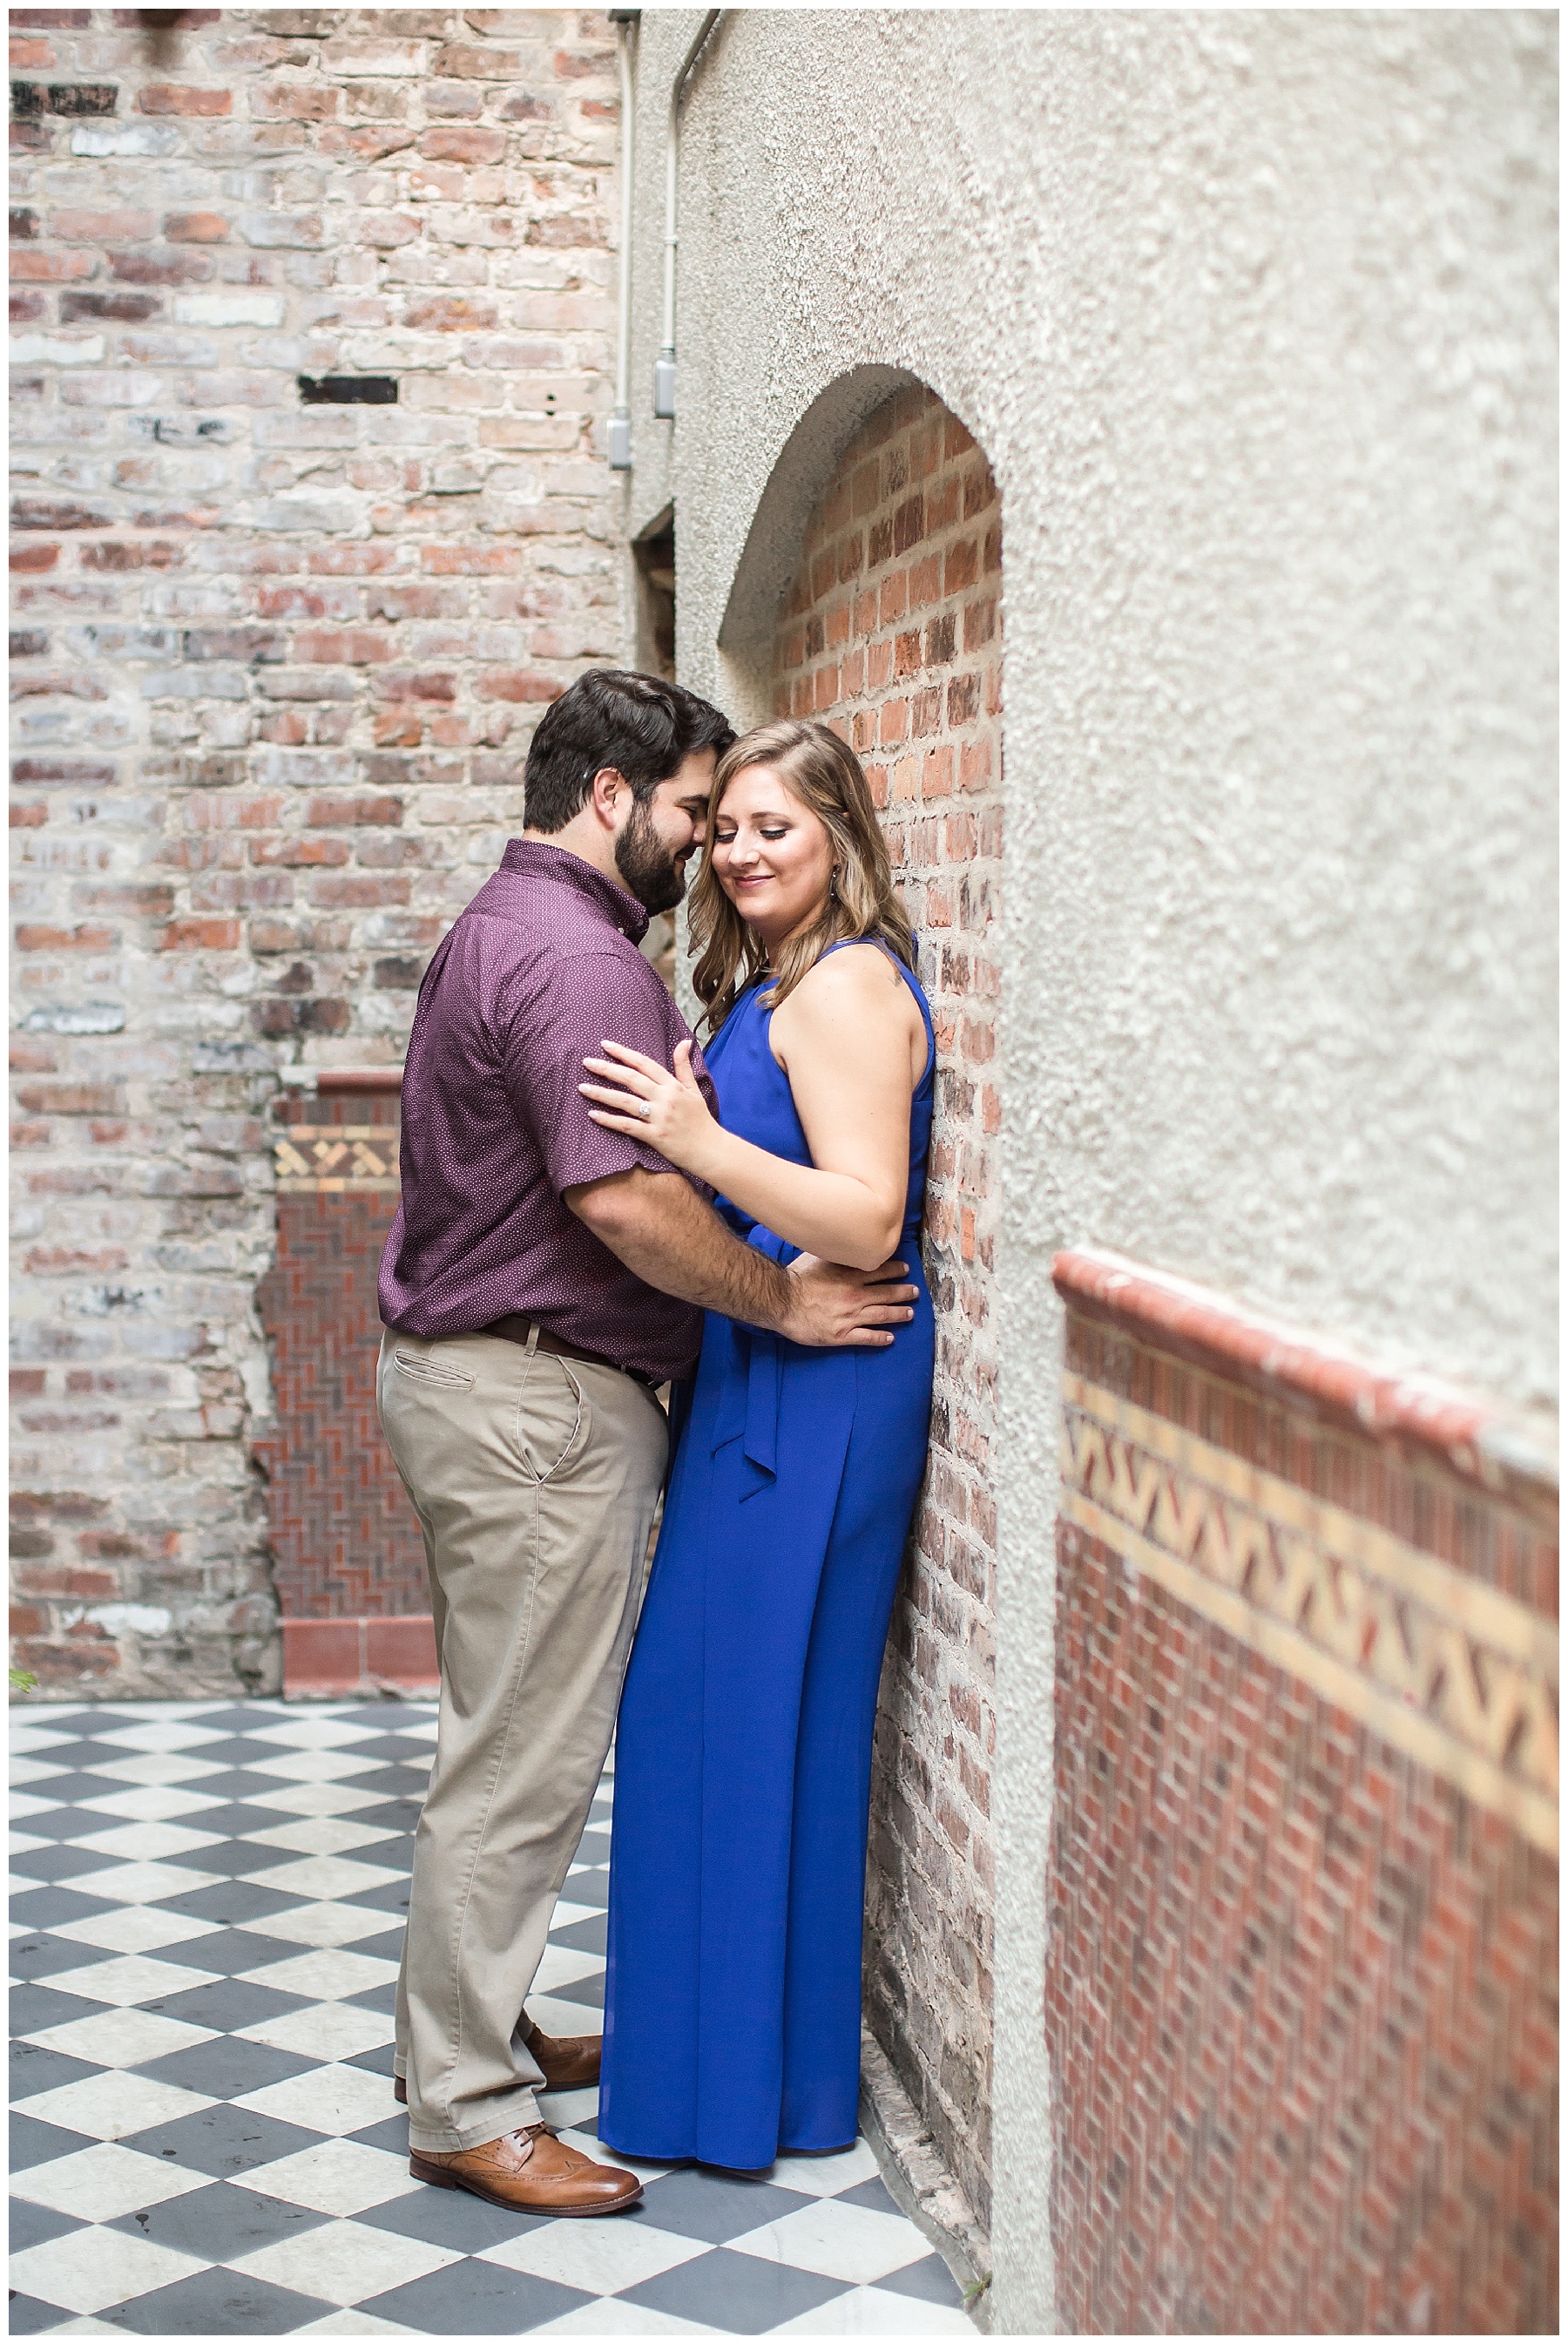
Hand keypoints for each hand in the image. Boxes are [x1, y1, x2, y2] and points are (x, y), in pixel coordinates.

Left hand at [580, 1039, 716, 1177]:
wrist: (710, 1149)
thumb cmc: (700, 1119)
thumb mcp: (694, 1089)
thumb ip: (683, 1066)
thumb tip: (684, 1042)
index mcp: (673, 1085)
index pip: (644, 1064)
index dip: (623, 1053)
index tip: (605, 1045)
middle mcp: (665, 1098)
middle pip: (631, 1079)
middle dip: (607, 1069)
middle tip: (587, 1062)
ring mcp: (659, 1117)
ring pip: (625, 1102)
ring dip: (602, 1094)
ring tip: (583, 1087)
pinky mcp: (655, 1136)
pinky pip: (628, 1126)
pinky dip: (609, 1120)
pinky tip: (593, 1114)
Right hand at [777, 1253, 918, 1349]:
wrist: (781, 1301)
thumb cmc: (796, 1278)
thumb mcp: (817, 1256)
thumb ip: (834, 1253)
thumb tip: (843, 1242)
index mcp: (850, 1275)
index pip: (880, 1271)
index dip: (896, 1271)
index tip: (905, 1270)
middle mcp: (855, 1295)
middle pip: (887, 1293)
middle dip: (903, 1293)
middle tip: (914, 1292)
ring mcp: (850, 1316)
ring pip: (882, 1315)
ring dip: (898, 1314)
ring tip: (909, 1314)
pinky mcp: (841, 1335)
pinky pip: (866, 1337)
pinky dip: (880, 1338)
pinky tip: (889, 1338)